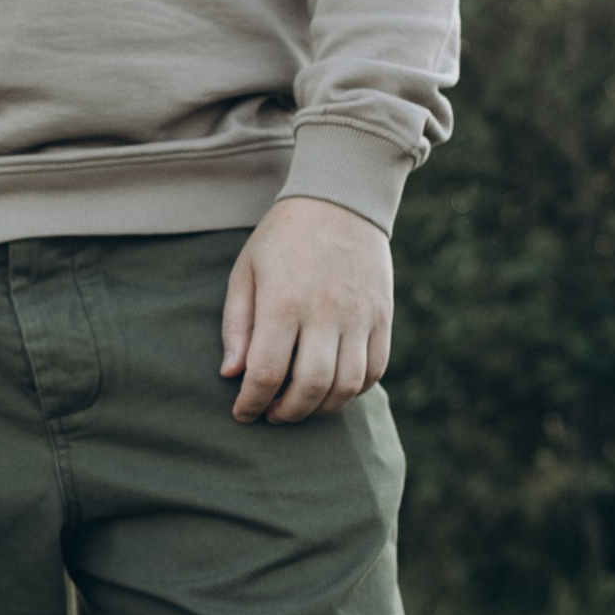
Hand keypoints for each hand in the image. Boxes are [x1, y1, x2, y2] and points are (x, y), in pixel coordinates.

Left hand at [220, 195, 392, 423]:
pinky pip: (375, 370)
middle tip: (272, 414)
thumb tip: (232, 374)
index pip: (266, 373)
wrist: (340, 200)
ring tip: (301, 406)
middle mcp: (325, 312)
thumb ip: (237, 325)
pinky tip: (333, 388)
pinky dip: (354, 390)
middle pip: (311, 387)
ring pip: (346, 386)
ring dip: (321, 408)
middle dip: (287, 413)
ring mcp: (359, 316)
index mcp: (283, 302)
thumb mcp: (246, 272)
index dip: (251, 403)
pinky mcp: (383, 316)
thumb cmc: (283, 238)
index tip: (243, 413)